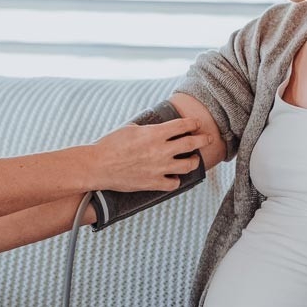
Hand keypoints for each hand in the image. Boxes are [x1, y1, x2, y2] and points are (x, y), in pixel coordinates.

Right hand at [90, 117, 204, 192]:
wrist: (99, 166)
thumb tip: (156, 128)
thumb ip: (148, 129)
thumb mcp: (131, 129)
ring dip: (193, 161)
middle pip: (191, 143)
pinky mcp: (153, 183)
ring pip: (188, 165)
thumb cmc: (110, 145)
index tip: (197, 124)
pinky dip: (175, 180)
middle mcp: (161, 150)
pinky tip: (174, 177)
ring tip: (193, 160)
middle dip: (203, 139)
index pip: (183, 125)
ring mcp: (159, 168)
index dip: (193, 123)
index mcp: (155, 133)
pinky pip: (174, 183)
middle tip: (207, 138)